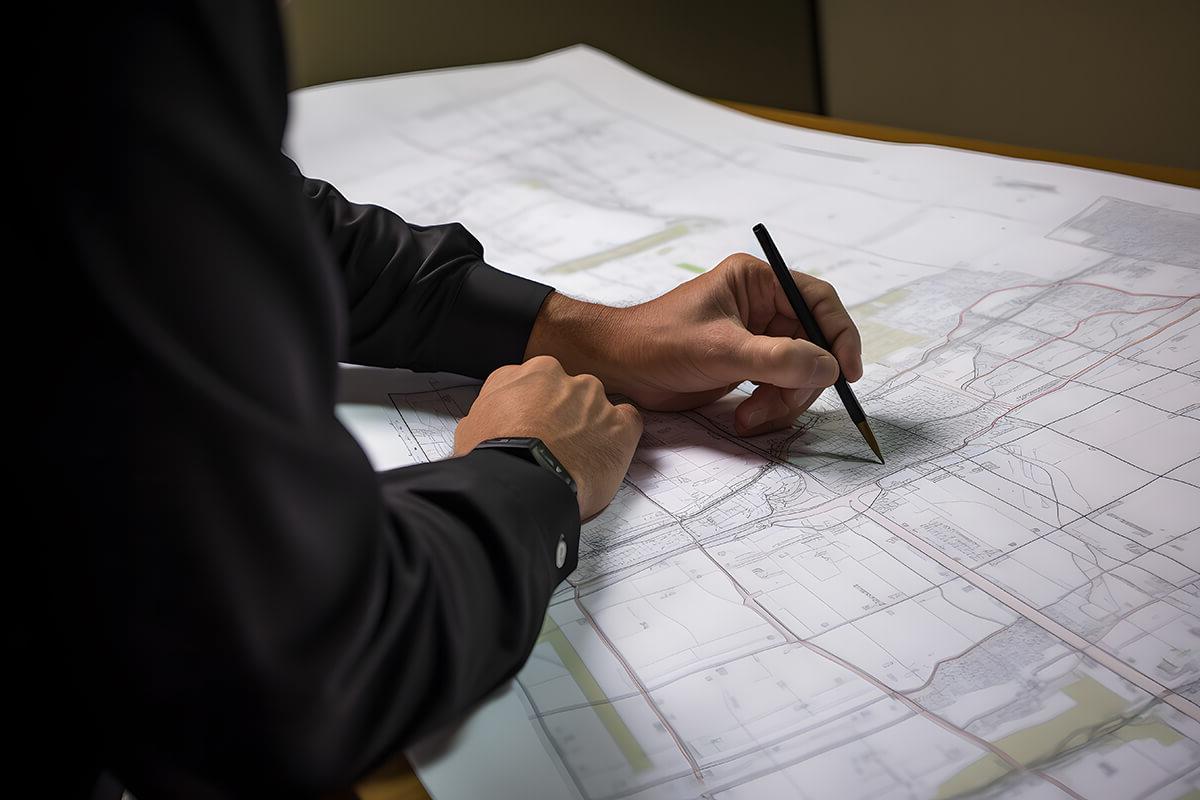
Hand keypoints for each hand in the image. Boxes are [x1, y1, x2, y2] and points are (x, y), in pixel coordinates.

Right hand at [455, 356, 642, 518]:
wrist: (521, 481)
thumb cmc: (496, 456)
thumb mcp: (473, 422)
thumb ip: (493, 408)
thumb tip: (492, 417)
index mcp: (531, 373)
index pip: (541, 381)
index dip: (539, 406)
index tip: (537, 425)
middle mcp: (566, 379)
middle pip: (572, 391)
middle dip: (567, 415)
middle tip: (557, 444)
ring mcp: (595, 400)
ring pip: (599, 406)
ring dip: (593, 426)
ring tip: (579, 457)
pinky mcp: (620, 425)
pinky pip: (629, 421)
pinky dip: (621, 436)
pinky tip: (606, 454)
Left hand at [526, 253, 862, 435]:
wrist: (618, 367)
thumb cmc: (658, 343)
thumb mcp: (721, 350)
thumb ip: (778, 359)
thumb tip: (829, 367)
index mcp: (756, 281)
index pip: (818, 301)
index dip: (840, 335)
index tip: (849, 372)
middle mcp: (760, 304)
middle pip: (813, 344)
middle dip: (802, 381)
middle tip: (782, 406)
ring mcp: (754, 336)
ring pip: (798, 371)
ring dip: (783, 400)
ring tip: (750, 417)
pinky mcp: (745, 364)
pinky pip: (779, 386)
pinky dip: (770, 406)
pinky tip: (744, 417)